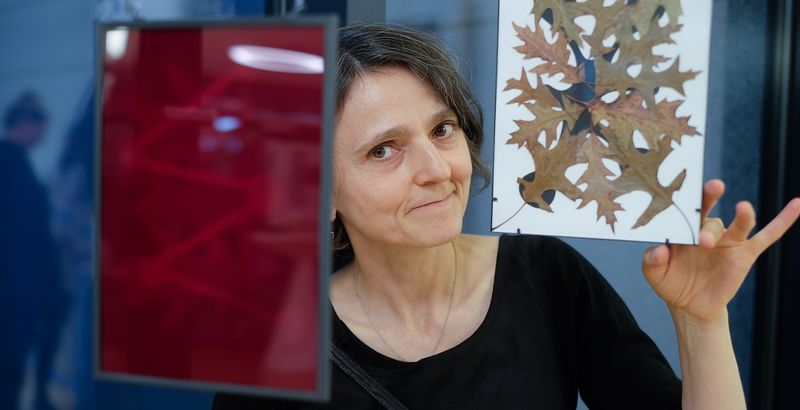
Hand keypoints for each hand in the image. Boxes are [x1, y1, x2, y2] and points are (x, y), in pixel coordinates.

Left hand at [641, 179, 799, 321]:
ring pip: (739, 225)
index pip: (685, 210)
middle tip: (706, 222)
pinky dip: (783, 221)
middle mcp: (707, 229)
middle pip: (711, 219)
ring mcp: (728, 241)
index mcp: (684, 228)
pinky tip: (797, 204)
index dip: (687, 201)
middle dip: (708, 222)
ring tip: (743, 208)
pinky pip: (767, 236)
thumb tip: (659, 251)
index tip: (686, 190)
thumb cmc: (670, 281)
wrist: (690, 305)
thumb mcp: (654, 273)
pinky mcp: (745, 254)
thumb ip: (652, 260)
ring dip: (742, 217)